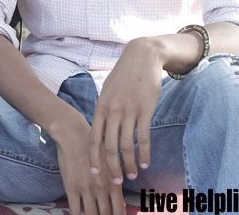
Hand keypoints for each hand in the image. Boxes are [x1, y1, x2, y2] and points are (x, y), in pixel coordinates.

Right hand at [52, 111, 126, 214]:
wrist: (73, 136)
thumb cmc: (94, 149)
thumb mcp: (110, 165)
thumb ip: (116, 185)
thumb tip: (121, 206)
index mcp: (113, 183)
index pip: (119, 211)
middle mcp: (101, 188)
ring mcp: (85, 189)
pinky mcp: (71, 187)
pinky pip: (75, 210)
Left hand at [89, 38, 164, 185]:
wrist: (142, 56)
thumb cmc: (124, 75)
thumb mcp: (107, 90)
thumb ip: (103, 110)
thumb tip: (99, 129)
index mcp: (101, 107)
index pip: (94, 138)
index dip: (93, 158)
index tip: (94, 174)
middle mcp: (112, 111)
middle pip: (109, 147)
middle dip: (111, 168)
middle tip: (115, 182)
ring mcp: (129, 111)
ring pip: (127, 145)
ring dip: (129, 164)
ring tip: (132, 174)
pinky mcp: (145, 110)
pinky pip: (144, 138)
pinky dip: (144, 153)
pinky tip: (145, 162)